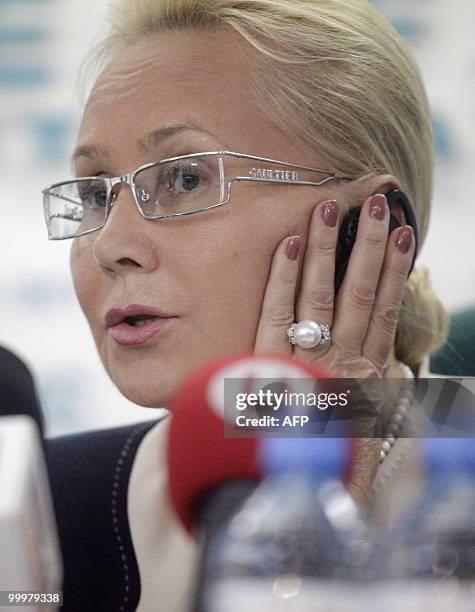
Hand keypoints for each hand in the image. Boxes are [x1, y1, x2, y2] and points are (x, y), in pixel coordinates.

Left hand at [254, 194, 415, 505]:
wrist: (281, 482)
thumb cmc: (329, 453)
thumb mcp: (365, 423)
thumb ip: (377, 387)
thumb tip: (387, 354)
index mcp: (367, 373)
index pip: (384, 307)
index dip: (393, 267)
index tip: (401, 231)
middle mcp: (339, 359)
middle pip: (357, 291)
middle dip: (366, 244)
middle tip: (373, 200)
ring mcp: (302, 356)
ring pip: (319, 293)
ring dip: (327, 249)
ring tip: (330, 207)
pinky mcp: (265, 359)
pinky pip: (275, 312)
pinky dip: (282, 278)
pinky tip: (288, 245)